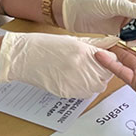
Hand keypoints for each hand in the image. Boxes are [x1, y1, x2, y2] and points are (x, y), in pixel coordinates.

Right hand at [0, 31, 119, 97]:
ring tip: (83, 74)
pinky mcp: (67, 92)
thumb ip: (92, 45)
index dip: (108, 60)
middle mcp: (83, 68)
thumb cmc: (45, 46)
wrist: (25, 57)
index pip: (110, 60)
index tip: (103, 59)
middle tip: (94, 68)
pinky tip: (73, 79)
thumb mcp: (72, 41)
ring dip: (94, 82)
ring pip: (97, 87)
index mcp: (85, 52)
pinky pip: (84, 94)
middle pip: (106, 76)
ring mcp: (75, 82)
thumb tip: (107, 45)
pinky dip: (82, 88)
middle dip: (103, 72)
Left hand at [61, 0, 135, 33]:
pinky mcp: (121, 29)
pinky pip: (134, 36)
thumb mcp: (112, 4)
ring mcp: (128, 18)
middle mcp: (134, 7)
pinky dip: (134, 40)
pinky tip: (127, 41)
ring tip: (132, 39)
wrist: (73, 13)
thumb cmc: (90, 2)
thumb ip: (131, 9)